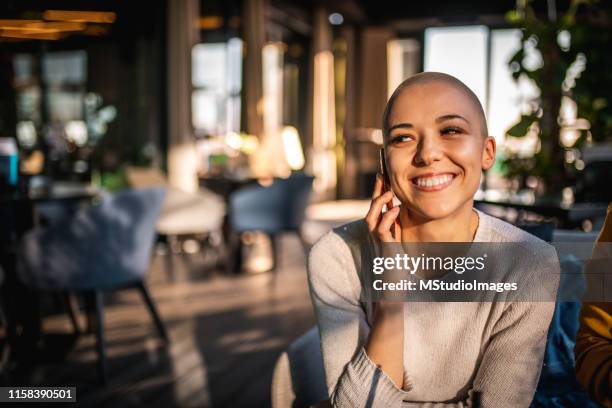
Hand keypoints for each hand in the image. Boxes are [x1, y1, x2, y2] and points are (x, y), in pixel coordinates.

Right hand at [365, 174, 403, 306]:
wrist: (391, 290)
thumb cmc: (395, 268)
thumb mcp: (395, 242)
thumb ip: (393, 227)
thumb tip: (395, 210)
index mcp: (377, 231)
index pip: (376, 206)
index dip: (379, 190)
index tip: (383, 175)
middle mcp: (373, 234)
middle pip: (371, 207)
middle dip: (376, 190)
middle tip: (382, 174)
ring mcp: (376, 242)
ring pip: (372, 217)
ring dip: (379, 202)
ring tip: (389, 191)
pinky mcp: (383, 249)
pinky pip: (381, 230)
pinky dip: (387, 218)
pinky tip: (395, 209)